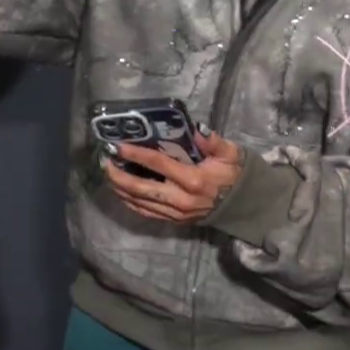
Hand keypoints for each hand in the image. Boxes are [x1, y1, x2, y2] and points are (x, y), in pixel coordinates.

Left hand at [101, 130, 242, 223]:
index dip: (136, 154)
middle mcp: (181, 199)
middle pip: (141, 188)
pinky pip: (146, 213)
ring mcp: (176, 213)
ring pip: (140, 202)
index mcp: (193, 179)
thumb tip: (196, 128)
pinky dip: (130, 203)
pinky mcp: (175, 221)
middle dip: (119, 175)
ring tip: (108, 175)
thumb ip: (213, 141)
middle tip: (105, 162)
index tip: (118, 146)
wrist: (244, 204)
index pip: (158, 164)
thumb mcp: (230, 153)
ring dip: (121, 189)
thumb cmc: (235, 174)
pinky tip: (121, 193)